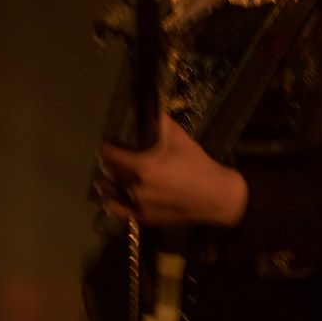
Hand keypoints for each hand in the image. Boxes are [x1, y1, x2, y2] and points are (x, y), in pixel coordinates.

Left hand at [95, 112, 247, 227]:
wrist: (214, 195)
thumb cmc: (196, 164)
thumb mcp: (177, 136)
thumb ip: (158, 118)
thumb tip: (146, 102)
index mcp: (140, 166)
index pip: (108, 153)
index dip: (109, 144)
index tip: (114, 141)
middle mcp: (134, 187)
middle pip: (107, 171)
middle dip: (109, 160)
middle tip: (118, 154)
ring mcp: (137, 205)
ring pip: (108, 191)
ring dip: (107, 180)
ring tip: (113, 173)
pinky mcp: (142, 218)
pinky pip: (116, 210)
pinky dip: (112, 200)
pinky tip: (115, 194)